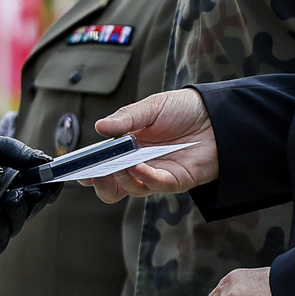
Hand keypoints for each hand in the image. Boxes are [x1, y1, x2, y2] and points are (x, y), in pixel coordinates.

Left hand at [0, 132, 60, 257]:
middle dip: (39, 196)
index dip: (47, 183)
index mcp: (3, 181)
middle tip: (40, 184)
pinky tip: (3, 208)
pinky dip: (6, 228)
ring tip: (16, 193)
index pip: (34, 186)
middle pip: (30, 206)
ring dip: (23, 210)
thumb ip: (15, 151)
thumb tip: (47, 160)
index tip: (57, 174)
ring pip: (17, 224)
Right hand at [81, 89, 216, 201]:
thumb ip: (126, 118)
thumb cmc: (183, 109)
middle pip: (114, 185)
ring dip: (123, 179)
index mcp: (128, 145)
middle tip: (95, 175)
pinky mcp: (177, 180)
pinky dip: (145, 177)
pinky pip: (157, 184)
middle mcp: (140, 163)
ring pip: (132, 188)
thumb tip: (100, 127)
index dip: (89, 170)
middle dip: (101, 184)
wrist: (217, 115)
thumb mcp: (151, 107)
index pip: (103, 164)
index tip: (77, 170)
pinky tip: (139, 166)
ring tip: (120, 165)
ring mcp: (157, 173)